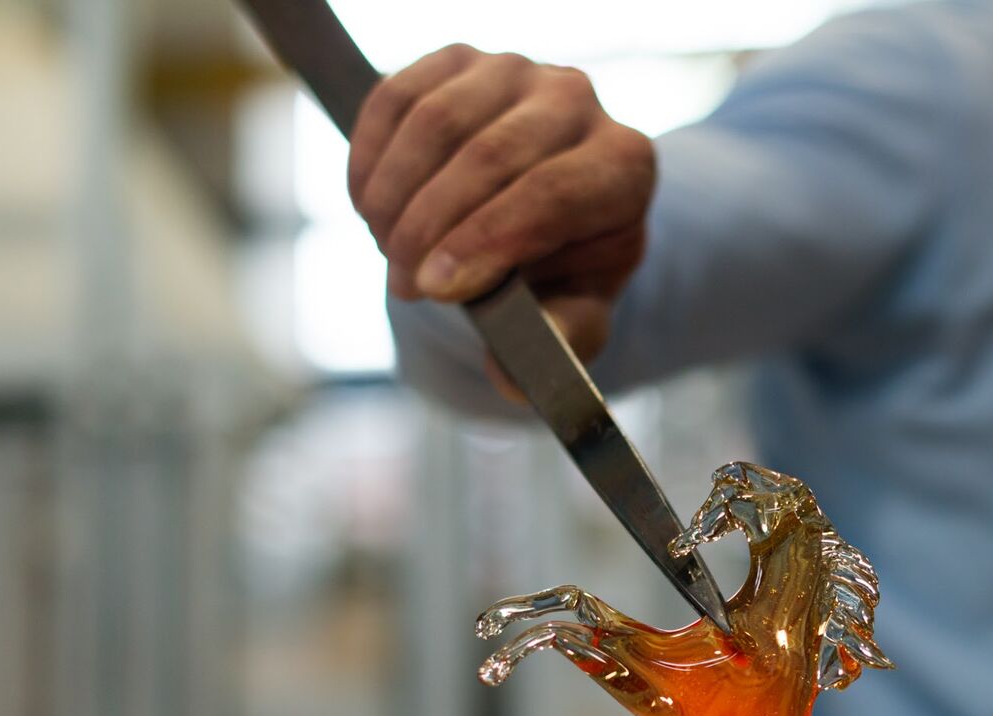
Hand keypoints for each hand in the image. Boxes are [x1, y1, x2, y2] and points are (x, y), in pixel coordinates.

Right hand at [348, 45, 654, 376]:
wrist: (549, 210)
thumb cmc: (566, 267)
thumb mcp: (577, 311)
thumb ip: (557, 344)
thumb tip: (511, 378)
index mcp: (624, 166)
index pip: (551, 194)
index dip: (485, 242)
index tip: (434, 289)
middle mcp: (577, 102)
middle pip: (489, 156)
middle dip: (432, 228)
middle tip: (404, 285)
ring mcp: (516, 72)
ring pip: (437, 122)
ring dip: (396, 195)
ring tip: (387, 249)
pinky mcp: (458, 60)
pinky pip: (397, 97)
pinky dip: (371, 157)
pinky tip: (369, 206)